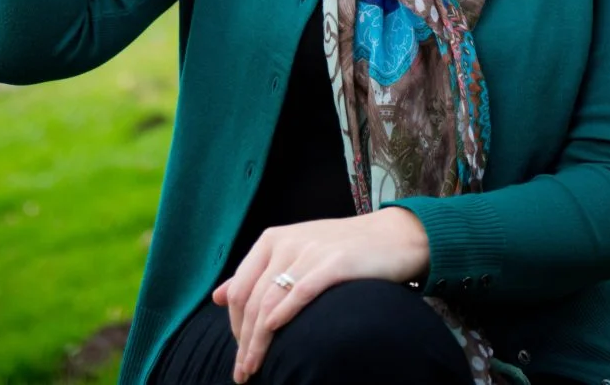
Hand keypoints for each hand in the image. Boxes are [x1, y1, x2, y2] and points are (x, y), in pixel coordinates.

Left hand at [211, 209, 428, 383]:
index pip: (238, 288)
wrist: (392, 237)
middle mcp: (287, 242)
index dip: (233, 325)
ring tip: (255, 369)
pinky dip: (284, 314)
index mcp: (272, 240)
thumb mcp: (294, 254)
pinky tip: (276, 333)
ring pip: (271, 301)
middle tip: (243, 372)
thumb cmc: (341, 250)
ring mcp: (310, 251)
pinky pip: (301, 291)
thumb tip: (216, 296)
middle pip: (252, 300)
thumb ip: (256, 273)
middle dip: (243, 341)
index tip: (240, 352)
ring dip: (259, 341)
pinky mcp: (335, 262)